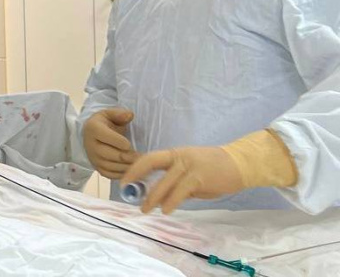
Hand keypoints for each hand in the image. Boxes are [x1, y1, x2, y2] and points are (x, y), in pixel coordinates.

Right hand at [82, 108, 138, 178]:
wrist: (90, 135)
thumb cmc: (103, 123)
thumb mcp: (109, 113)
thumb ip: (120, 114)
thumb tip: (130, 115)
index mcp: (93, 128)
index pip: (109, 138)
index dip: (122, 142)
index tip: (132, 144)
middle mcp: (91, 146)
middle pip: (114, 155)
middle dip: (130, 157)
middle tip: (144, 158)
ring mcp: (94, 159)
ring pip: (114, 167)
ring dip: (129, 167)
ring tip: (141, 164)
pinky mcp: (98, 169)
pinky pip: (111, 175)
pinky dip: (123, 174)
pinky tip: (132, 170)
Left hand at [122, 146, 243, 214]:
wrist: (239, 163)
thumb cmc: (215, 169)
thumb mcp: (191, 173)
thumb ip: (176, 182)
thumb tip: (161, 198)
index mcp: (175, 154)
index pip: (149, 158)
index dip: (135, 168)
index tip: (125, 179)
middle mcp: (179, 156)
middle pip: (151, 162)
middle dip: (135, 175)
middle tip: (126, 190)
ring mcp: (189, 166)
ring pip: (165, 181)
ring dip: (152, 196)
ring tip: (145, 208)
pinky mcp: (200, 177)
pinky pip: (181, 190)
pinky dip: (171, 201)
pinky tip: (165, 209)